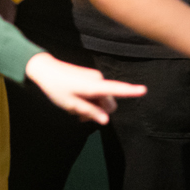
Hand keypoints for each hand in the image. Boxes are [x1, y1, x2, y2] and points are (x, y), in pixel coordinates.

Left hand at [24, 52, 145, 123]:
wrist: (46, 70)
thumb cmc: (57, 88)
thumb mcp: (71, 105)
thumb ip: (90, 112)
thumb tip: (106, 120)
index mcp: (94, 86)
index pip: (116, 89)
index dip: (130, 91)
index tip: (144, 90)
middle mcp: (99, 80)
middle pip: (109, 103)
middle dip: (100, 112)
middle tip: (80, 118)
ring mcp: (96, 78)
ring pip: (103, 100)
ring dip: (93, 108)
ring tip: (75, 111)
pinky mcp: (92, 78)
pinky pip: (98, 94)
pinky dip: (91, 102)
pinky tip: (77, 105)